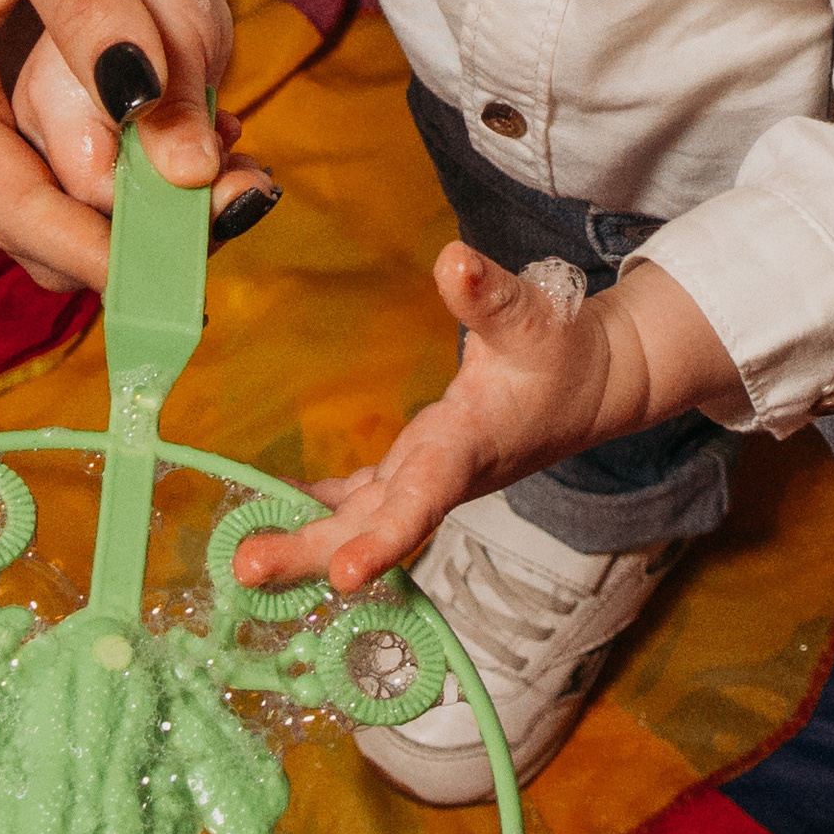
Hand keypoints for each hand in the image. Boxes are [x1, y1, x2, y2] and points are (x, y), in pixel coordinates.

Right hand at [0, 0, 267, 293]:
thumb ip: (91, 14)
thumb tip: (146, 106)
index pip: (15, 207)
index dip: (103, 250)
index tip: (192, 270)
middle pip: (35, 219)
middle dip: (134, 231)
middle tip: (245, 206)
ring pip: (53, 193)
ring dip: (138, 197)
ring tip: (239, 172)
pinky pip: (59, 151)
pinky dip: (127, 154)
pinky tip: (200, 128)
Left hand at [234, 246, 738, 596]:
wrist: (591, 389)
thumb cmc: (562, 354)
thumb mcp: (533, 318)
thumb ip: (489, 294)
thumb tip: (452, 259)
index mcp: (467, 447)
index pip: (422, 501)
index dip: (384, 540)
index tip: (344, 574)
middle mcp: (441, 477)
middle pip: (372, 527)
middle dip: (311, 551)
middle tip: (245, 569)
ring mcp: (427, 480)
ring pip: (359, 521)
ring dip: (304, 540)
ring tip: (242, 559)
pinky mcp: (419, 471)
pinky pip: (360, 501)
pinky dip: (318, 507)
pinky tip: (270, 507)